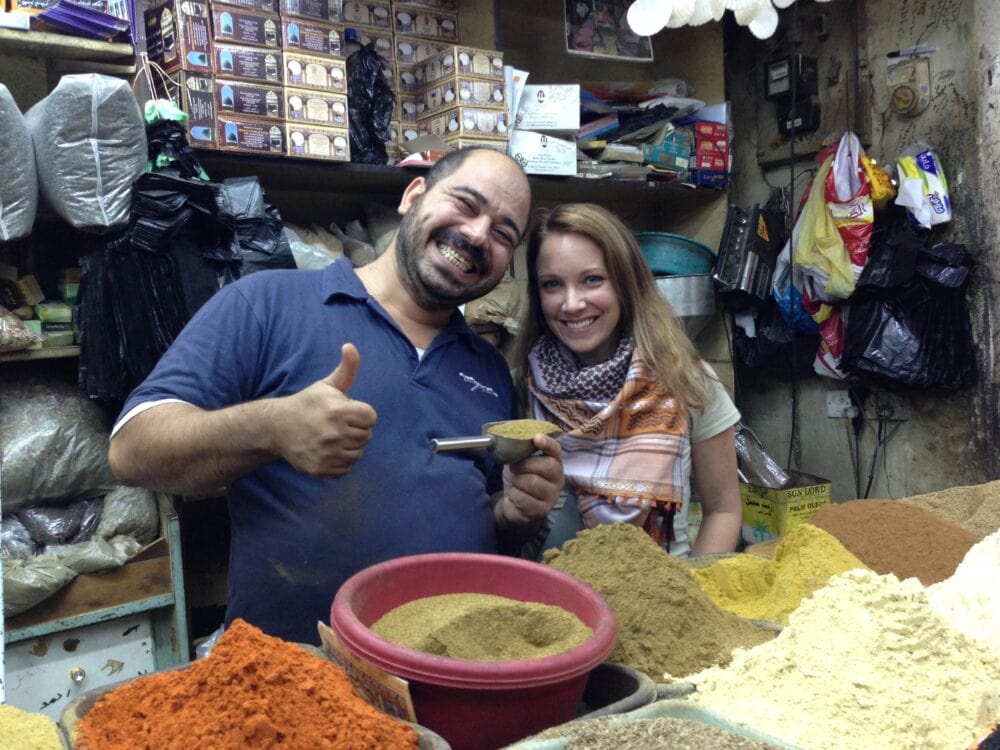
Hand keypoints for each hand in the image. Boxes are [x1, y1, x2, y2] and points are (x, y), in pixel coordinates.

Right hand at [275, 343, 377, 477]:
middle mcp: (334, 433)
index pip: (371, 417)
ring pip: (358, 454)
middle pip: (367, 436)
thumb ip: (346, 368)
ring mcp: (327, 453)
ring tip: (333, 438)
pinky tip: (328, 451)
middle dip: (356, 430)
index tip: (347, 412)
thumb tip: (350, 346)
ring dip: (349, 447)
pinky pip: (345, 469)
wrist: (277, 427)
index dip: (361, 414)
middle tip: (338, 425)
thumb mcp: (327, 385)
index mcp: (338, 411)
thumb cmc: (308, 404)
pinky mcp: (320, 469)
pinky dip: (339, 462)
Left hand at [497, 434, 563, 525]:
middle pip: (547, 466)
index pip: (556, 450)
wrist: (513, 504)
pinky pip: (524, 498)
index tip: (537, 439)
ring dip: (517, 480)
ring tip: (514, 483)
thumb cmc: (519, 478)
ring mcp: (552, 496)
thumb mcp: (519, 461)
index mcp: (554, 463)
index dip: (548, 443)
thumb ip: (521, 450)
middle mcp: (558, 479)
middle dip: (525, 465)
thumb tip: (513, 439)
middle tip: (514, 468)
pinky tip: (514, 496)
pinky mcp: (542, 510)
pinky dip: (514, 495)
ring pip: (534, 482)